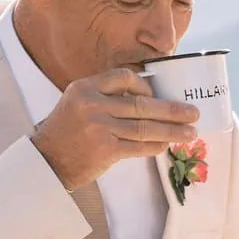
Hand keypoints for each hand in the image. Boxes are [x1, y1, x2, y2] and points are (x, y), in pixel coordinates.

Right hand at [33, 67, 199, 189]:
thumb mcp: (78, 103)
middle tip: (193, 112)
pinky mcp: (105, 149)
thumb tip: (149, 97)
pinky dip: (156, 145)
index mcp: (85, 87)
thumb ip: (106, 96)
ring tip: (190, 132)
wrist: (46, 162)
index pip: (124, 77)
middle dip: (172, 110)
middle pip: (142, 104)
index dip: (145, 86)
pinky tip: (167, 145)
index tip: (157, 95)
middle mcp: (92, 104)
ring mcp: (99, 127)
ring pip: (145, 127)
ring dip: (172, 130)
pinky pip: (139, 146)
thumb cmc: (67, 132)